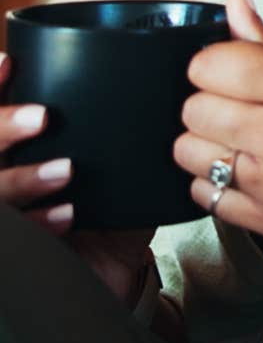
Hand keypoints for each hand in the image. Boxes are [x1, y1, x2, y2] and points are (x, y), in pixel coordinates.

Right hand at [1, 51, 155, 303]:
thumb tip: (166, 86)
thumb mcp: (116, 173)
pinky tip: (66, 215)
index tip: (8, 62)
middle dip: (1, 127)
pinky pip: (15, 236)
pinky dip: (38, 222)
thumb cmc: (108, 219)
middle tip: (42, 116)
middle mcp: (3, 181)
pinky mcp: (18, 254)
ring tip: (65, 171)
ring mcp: (8, 219)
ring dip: (22, 177)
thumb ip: (125, 137)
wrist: (106, 280)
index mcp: (15, 155)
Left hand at [172, 0, 262, 253]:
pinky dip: (218, 184)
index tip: (241, 73)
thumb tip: (233, 2)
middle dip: (212, 103)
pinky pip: (205, 197)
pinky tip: (254, 173)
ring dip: (210, 143)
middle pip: (192, 109)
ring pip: (187, 154)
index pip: (207, 64)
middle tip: (249, 108)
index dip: (218, 64)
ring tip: (249, 141)